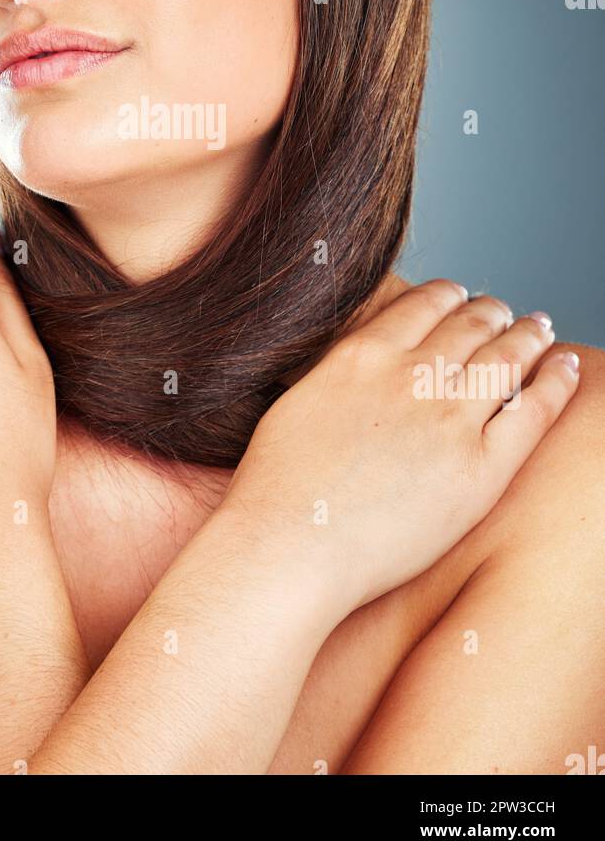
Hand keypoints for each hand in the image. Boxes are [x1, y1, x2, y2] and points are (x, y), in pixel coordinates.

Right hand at [222, 279, 579, 613]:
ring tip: (539, 329)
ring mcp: (449, 419)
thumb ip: (338, 376)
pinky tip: (565, 366)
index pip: (424, 304)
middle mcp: (411, 375)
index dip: (449, 297)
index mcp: (363, 354)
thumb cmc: (277, 488)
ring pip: (506, 357)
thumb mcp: (298, 401)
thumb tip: (356, 369)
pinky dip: (554, 381)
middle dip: (492, 313)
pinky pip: (532, 411)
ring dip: (528, 335)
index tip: (459, 299)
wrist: (290, 543)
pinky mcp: (479, 468)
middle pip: (470, 324)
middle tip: (505, 313)